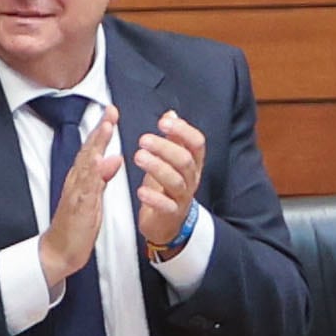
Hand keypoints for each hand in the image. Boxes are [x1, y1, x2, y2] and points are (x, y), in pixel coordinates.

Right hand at [36, 98, 119, 283]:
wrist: (59, 252)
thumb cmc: (76, 227)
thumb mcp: (94, 199)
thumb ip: (102, 178)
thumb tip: (114, 158)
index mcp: (82, 180)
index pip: (92, 150)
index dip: (102, 131)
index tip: (111, 112)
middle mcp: (76, 182)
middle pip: (88, 151)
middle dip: (99, 130)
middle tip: (110, 111)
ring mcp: (76, 194)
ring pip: (86, 165)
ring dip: (96, 145)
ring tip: (106, 127)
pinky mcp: (78, 208)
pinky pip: (86, 188)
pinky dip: (93, 174)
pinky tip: (100, 162)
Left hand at [129, 111, 208, 252]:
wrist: (166, 222)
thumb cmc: (166, 188)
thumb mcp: (171, 161)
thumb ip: (172, 138)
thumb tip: (171, 113)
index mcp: (192, 163)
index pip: (196, 143)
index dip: (182, 131)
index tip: (163, 122)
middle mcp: (191, 178)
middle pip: (185, 160)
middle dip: (164, 147)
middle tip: (143, 140)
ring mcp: (182, 196)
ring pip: (176, 180)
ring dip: (157, 167)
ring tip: (138, 157)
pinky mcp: (171, 214)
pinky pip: (166, 206)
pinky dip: (154, 198)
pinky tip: (141, 191)